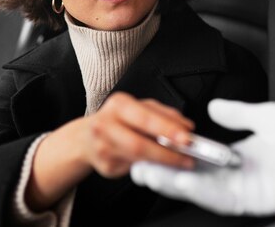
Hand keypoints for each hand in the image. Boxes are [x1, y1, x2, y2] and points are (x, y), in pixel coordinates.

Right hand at [27, 92, 194, 209]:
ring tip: (181, 162)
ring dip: (163, 161)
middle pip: (138, 143)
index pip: (145, 118)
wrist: (87, 137)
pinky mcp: (105, 166)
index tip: (187, 136)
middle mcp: (106, 125)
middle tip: (187, 155)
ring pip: (137, 159)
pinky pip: (133, 168)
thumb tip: (186, 126)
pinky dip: (151, 167)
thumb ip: (163, 114)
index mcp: (118, 104)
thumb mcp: (139, 108)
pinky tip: (161, 164)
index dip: (167, 129)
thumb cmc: (118, 120)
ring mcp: (103, 148)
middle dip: (167, 151)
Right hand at [131, 99, 274, 215]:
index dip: (175, 150)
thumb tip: (214, 107)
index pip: (200, 155)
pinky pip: (220, 196)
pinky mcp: (255, 200)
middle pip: (193, 175)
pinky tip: (178, 178)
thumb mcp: (268, 118)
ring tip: (144, 170)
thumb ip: (238, 113)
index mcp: (240, 155)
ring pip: (200, 189)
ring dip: (172, 181)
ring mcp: (245, 189)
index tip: (153, 140)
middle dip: (164, 170)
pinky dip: (198, 189)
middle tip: (135, 161)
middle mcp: (237, 175)